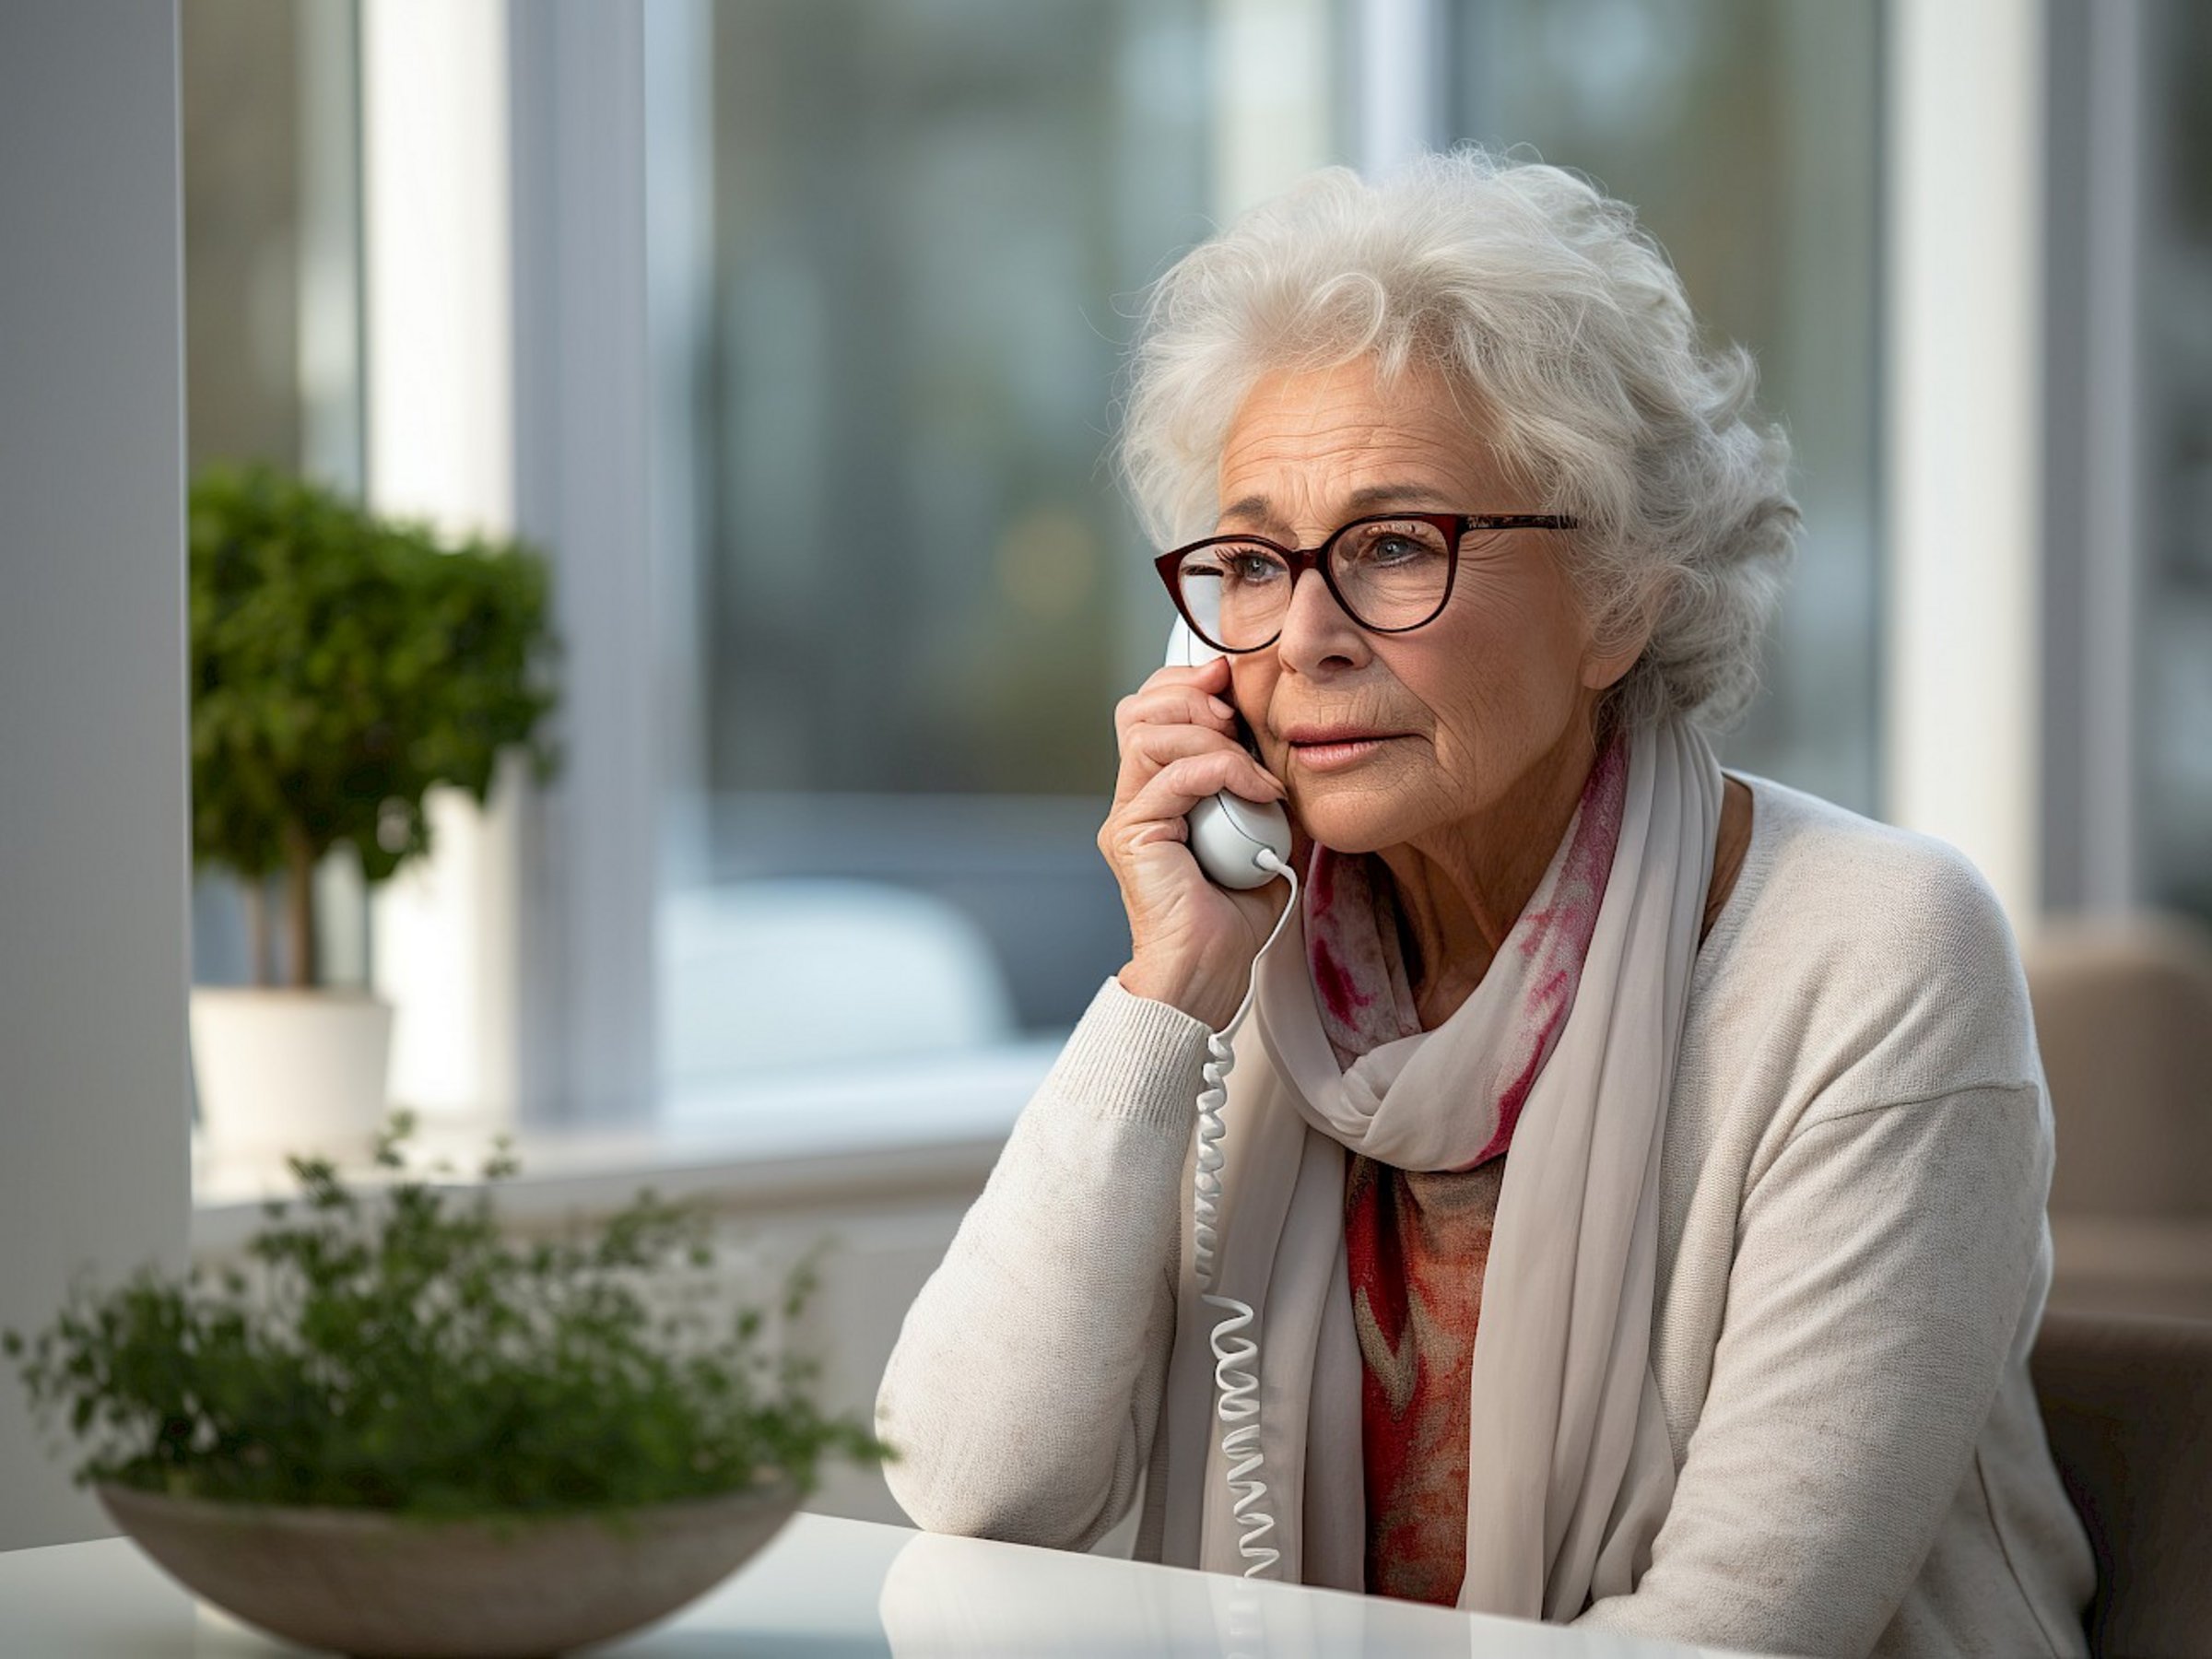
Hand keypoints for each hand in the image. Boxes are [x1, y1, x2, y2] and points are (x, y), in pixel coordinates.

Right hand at [1097, 655, 1296, 1029]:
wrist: (1211, 972)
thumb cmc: (1234, 914)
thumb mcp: (1264, 830)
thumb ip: (1263, 786)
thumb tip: (1288, 748)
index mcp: (1159, 789)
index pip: (1153, 708)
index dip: (1190, 685)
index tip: (1236, 689)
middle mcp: (1136, 797)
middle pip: (1138, 708)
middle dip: (1191, 695)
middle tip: (1235, 718)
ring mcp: (1130, 814)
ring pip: (1147, 731)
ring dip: (1207, 733)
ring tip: (1249, 764)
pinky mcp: (1134, 836)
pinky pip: (1173, 777)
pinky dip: (1222, 770)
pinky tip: (1257, 790)